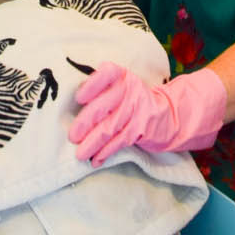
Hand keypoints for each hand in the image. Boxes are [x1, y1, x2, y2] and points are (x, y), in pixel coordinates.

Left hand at [67, 63, 225, 165]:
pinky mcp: (140, 128)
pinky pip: (119, 141)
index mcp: (120, 76)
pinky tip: (96, 160)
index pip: (105, 75)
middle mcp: (129, 89)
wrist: (166, 115)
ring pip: (109, 128)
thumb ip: (100, 91)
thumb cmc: (131, 101)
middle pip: (103, 107)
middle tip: (72, 137)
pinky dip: (106, 152)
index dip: (91, 86)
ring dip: (92, 143)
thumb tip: (68, 106)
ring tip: (80, 154)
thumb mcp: (120, 88)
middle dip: (85, 123)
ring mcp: (136, 109)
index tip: (79, 98)